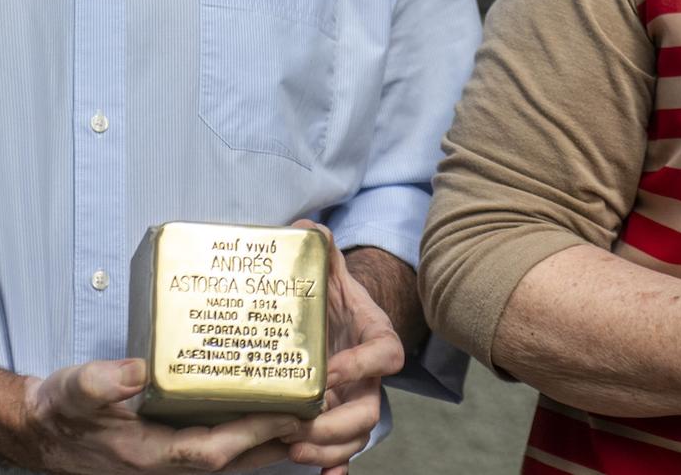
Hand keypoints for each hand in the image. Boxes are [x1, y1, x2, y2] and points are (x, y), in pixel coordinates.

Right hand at [13, 358, 299, 472]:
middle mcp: (169, 462)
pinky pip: (225, 445)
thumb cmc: (60, 412)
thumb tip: (135, 370)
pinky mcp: (176, 445)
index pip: (214, 448)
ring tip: (315, 411)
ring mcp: (174, 457)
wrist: (42, 431)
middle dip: (282, 435)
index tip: (292, 411)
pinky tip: (276, 412)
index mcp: (149, 452)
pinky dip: (254, 433)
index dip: (255, 432)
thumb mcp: (72, 391)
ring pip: (237, 454)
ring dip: (275, 437)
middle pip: (239, 457)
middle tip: (322, 407)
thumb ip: (100, 381)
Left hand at [280, 222, 405, 473]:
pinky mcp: (338, 421)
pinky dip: (336, 468)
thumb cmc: (330, 296)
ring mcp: (356, 402)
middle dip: (338, 423)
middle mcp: (371, 377)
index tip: (327, 374)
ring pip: (358, 435)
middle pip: (372, 409)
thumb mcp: (327, 272)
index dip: (360, 367)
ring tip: (294, 449)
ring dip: (329, 448)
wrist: (334, 318)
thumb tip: (308, 229)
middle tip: (301, 423)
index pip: (385, 356)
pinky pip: (344, 452)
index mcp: (376, 338)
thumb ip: (320, 250)